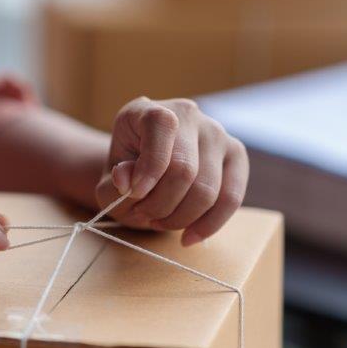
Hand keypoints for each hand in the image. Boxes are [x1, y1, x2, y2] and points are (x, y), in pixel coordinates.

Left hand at [96, 97, 248, 245]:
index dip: (149, 166)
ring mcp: (217, 133)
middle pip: (184, 169)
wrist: (147, 172)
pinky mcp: (236, 155)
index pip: (161, 126)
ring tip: (160, 222)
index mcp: (149, 110)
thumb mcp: (110, 179)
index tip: (134, 194)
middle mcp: (188, 114)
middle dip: (160, 205)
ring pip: (207, 189)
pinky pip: (231, 198)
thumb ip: (113, 183)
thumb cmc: (128, 174)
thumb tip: (126, 180)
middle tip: (143, 215)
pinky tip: (188, 237)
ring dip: (179, 218)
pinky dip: (208, 225)